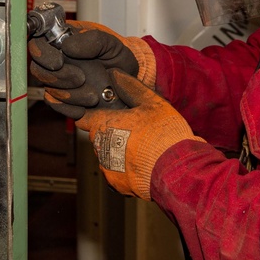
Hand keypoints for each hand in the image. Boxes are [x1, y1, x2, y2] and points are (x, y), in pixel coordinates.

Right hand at [28, 21, 156, 118]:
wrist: (129, 82)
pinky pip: (56, 106)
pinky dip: (70, 108)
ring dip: (71, 95)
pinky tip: (85, 107)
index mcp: (61, 40)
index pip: (37, 41)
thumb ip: (91, 39)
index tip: (59, 61)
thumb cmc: (117, 56)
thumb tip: (67, 47)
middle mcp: (54, 60)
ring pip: (48, 89)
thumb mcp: (110, 43)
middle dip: (59, 77)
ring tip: (94, 95)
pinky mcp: (62, 100)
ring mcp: (57, 81)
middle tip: (81, 78)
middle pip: (38, 69)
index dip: (41, 52)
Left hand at [77, 70, 202, 200]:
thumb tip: (115, 74)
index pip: (83, 118)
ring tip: (141, 146)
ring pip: (106, 154)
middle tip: (133, 128)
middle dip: (110, 131)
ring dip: (117, 150)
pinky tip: (142, 162)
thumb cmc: (164, 135)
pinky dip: (125, 167)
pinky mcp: (116, 185)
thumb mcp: (152, 103)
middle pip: (98, 136)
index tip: (104, 112)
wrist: (176, 171)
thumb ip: (130, 87)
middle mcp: (100, 147)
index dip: (92, 113)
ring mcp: (107, 168)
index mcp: (105, 125)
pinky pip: (116, 172)